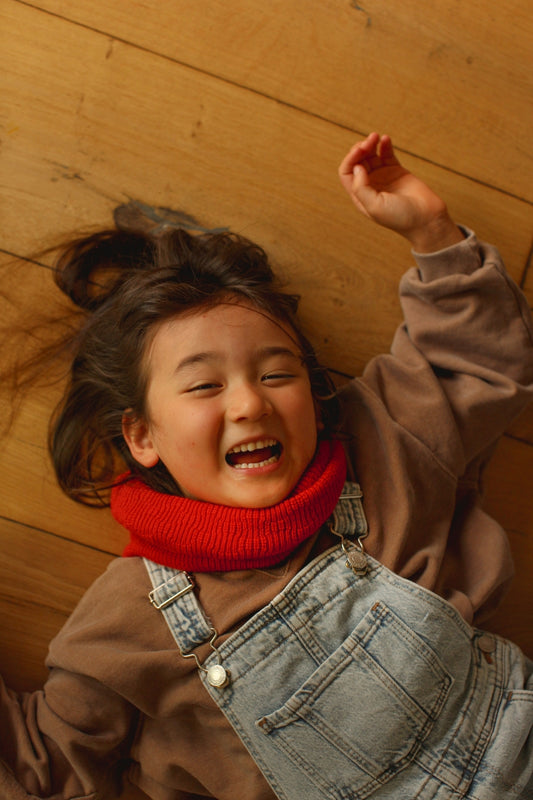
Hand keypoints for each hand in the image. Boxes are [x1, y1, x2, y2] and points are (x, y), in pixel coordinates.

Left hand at [339, 132, 463, 251]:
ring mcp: (382, 177)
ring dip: (371, 144)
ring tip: (377, 136)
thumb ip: (361, 188)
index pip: (347, 173)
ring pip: (371, 155)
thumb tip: (357, 167)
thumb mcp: (375, 207)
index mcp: (360, 195)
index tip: (361, 150)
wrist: (425, 218)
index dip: (350, 159)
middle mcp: (369, 185)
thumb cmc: (400, 217)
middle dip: (361, 148)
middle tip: (370, 141)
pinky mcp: (396, 170)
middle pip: (357, 161)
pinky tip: (386, 139)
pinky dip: (384, 145)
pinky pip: (386, 154)